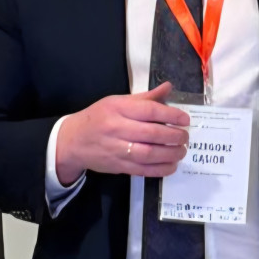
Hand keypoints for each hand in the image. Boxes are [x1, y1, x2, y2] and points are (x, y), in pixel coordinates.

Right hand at [56, 82, 189, 184]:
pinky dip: (161, 169)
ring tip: (182, 151)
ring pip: (149, 154)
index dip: (171, 115)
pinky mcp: (118, 166)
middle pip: (152, 134)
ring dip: (170, 154)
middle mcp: (117, 128)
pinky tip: (172, 165)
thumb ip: (145, 98)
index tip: (185, 119)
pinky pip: (143, 170)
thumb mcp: (117, 101)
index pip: (149, 111)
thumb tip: (168, 87)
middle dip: (174, 136)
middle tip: (185, 137)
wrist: (72, 141)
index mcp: (118, 108)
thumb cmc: (98, 118)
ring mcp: (117, 149)